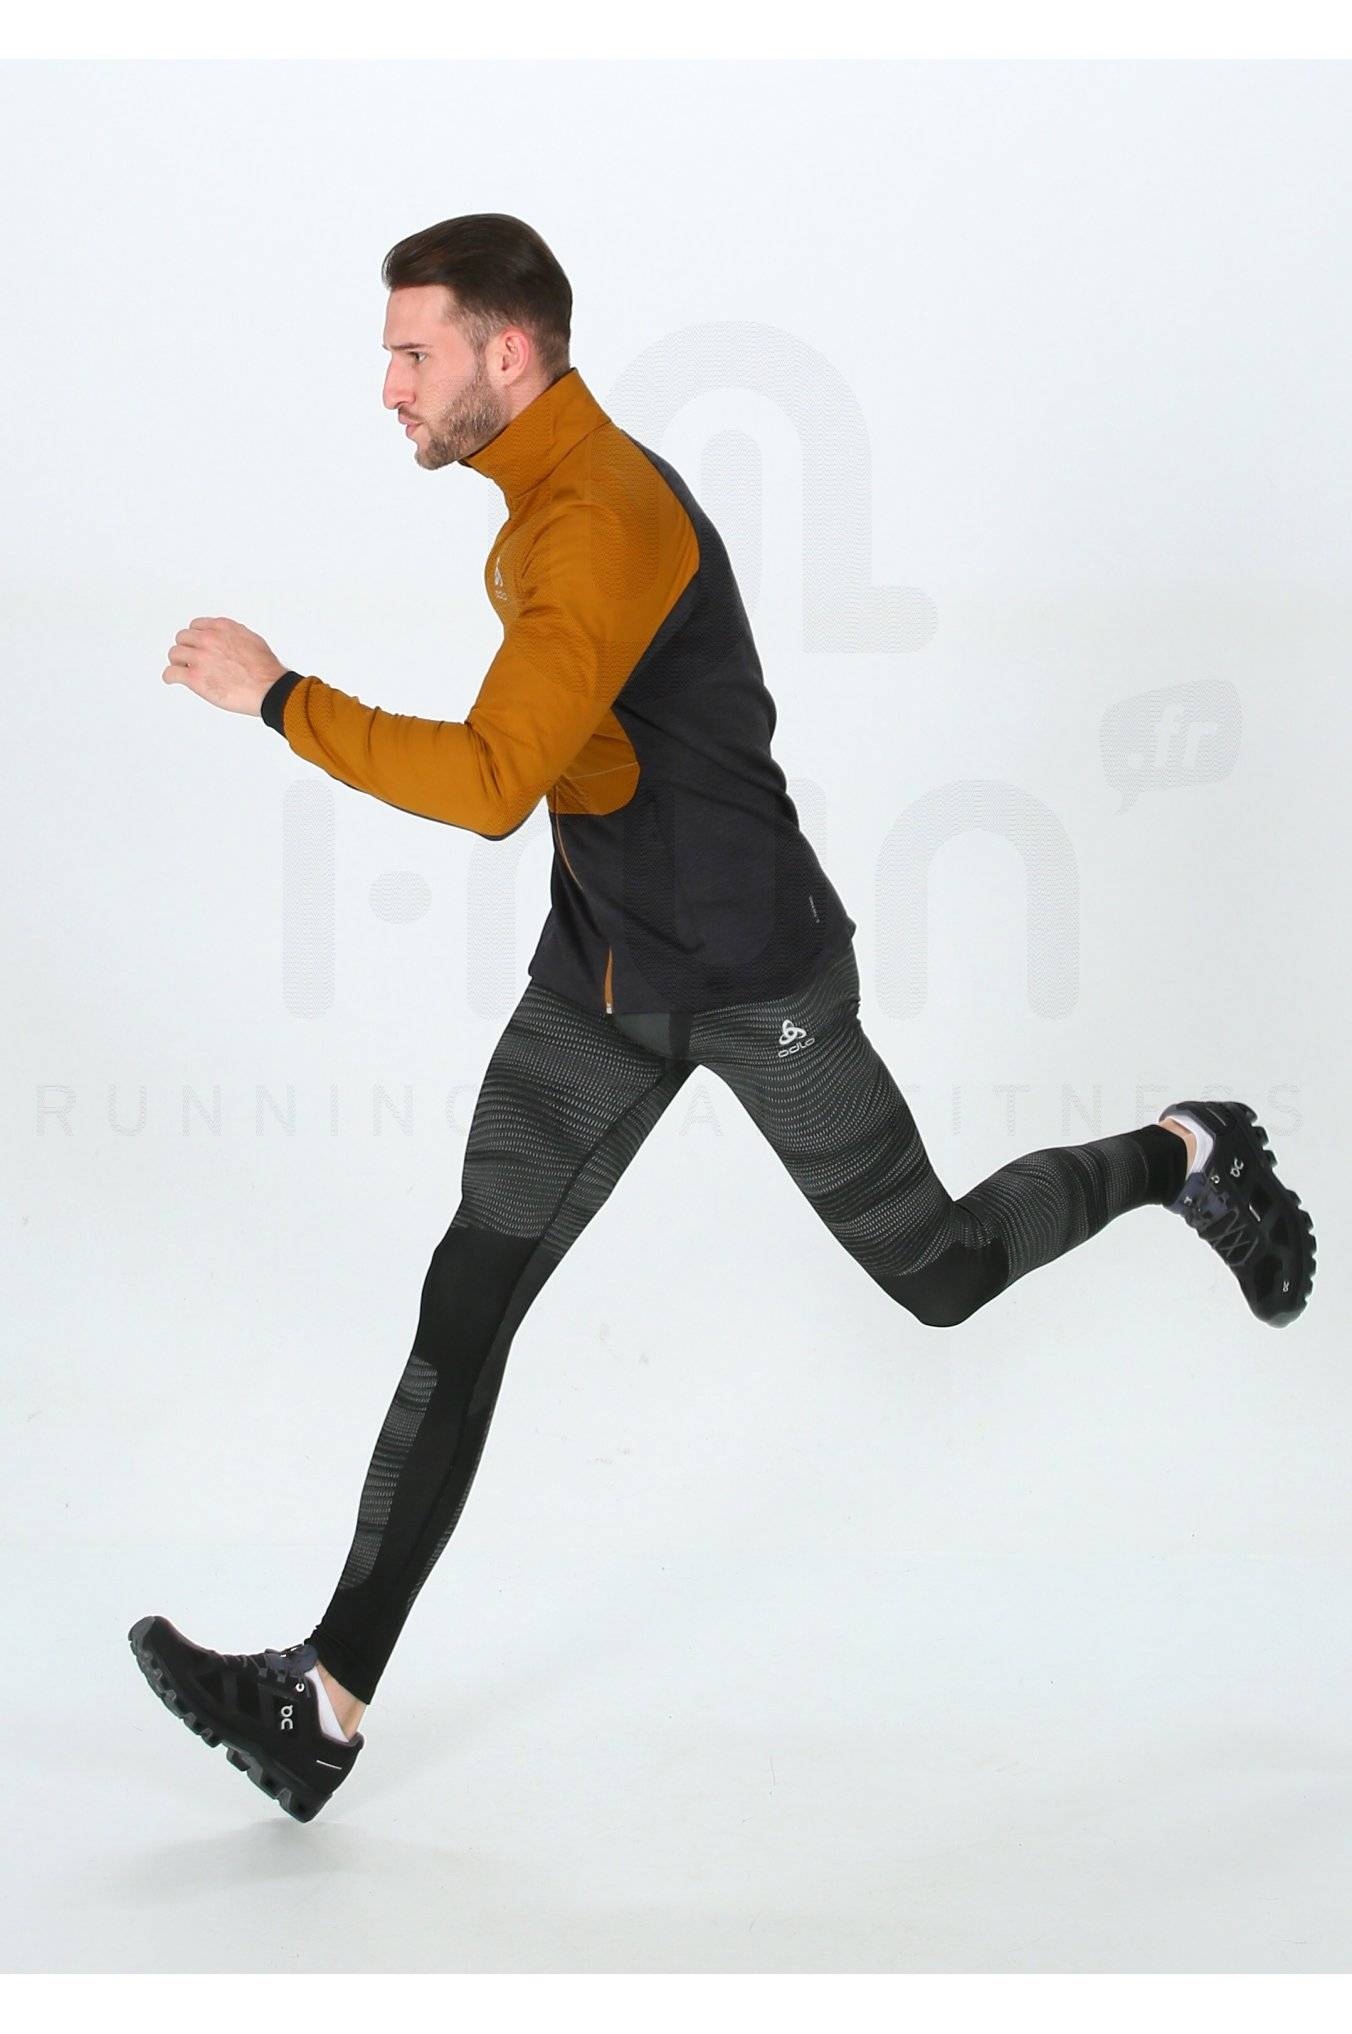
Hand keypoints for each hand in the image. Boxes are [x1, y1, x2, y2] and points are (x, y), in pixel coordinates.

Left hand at [162, 617, 288, 715]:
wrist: (269, 688)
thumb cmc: (265, 669)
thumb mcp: (252, 640)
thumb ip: (234, 636)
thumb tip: (228, 639)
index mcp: (222, 628)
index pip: (197, 626)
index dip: (196, 637)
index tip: (197, 645)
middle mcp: (208, 639)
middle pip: (183, 638)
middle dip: (186, 648)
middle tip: (189, 658)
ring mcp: (200, 658)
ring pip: (174, 653)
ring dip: (177, 661)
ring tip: (181, 668)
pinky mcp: (194, 677)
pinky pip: (171, 673)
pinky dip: (170, 676)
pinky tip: (172, 679)